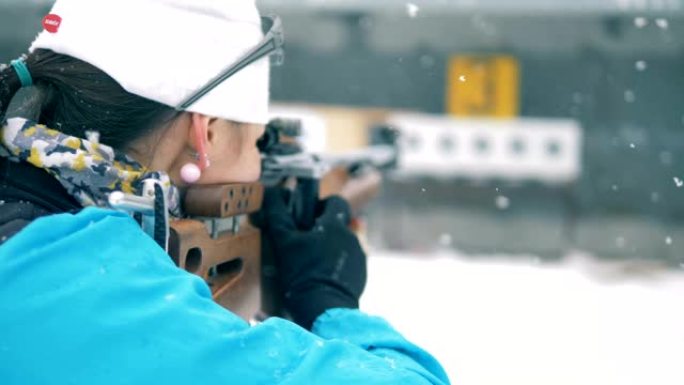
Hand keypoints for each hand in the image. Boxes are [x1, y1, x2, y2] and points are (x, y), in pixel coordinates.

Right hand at [260, 187, 366, 328]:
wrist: (323, 309)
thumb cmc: (302, 274)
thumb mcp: (283, 242)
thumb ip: (278, 214)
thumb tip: (271, 191)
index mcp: (335, 225)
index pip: (336, 202)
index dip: (321, 205)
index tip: (308, 216)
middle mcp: (352, 238)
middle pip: (339, 224)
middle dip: (323, 229)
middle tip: (303, 241)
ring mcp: (358, 258)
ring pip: (343, 244)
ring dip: (329, 248)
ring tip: (309, 263)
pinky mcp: (360, 276)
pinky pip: (347, 263)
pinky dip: (335, 266)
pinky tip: (320, 277)